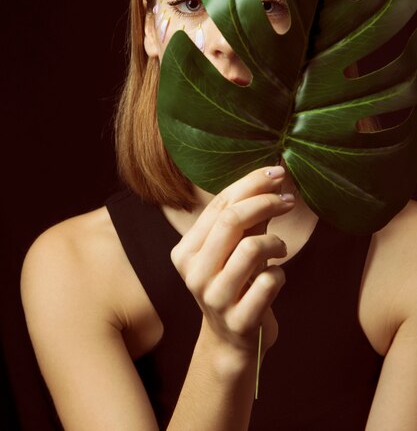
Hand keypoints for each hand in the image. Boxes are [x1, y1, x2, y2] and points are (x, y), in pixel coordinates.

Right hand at [171, 166, 293, 366]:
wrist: (233, 341)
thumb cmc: (236, 284)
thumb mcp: (233, 249)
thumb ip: (247, 217)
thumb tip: (273, 177)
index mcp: (186, 251)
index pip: (219, 205)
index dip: (251, 184)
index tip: (277, 174)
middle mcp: (194, 273)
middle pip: (231, 220)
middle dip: (265, 202)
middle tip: (288, 201)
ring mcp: (215, 299)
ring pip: (250, 248)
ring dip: (275, 242)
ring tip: (280, 248)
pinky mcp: (239, 321)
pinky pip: (269, 282)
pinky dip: (280, 274)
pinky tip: (276, 278)